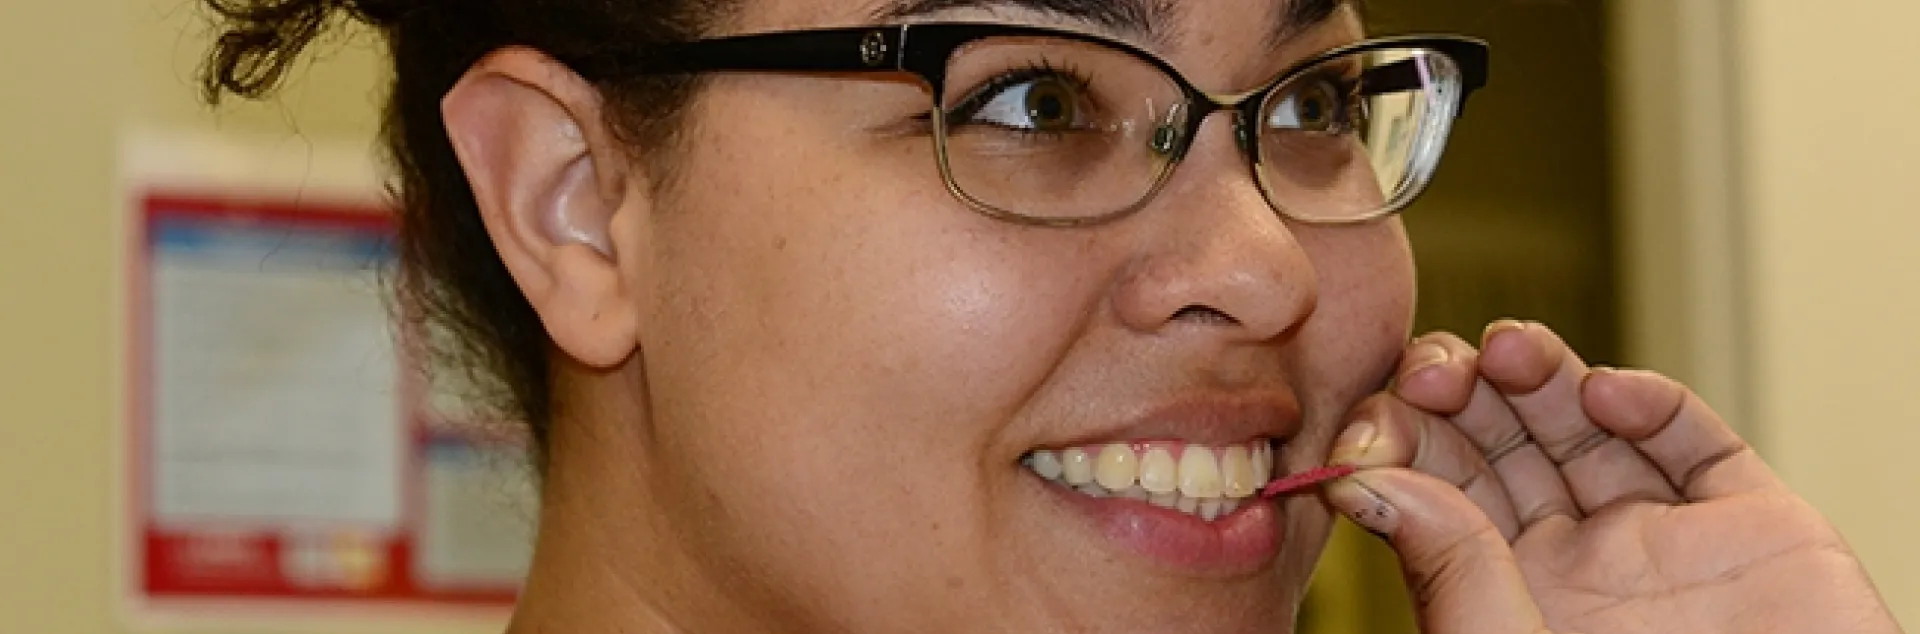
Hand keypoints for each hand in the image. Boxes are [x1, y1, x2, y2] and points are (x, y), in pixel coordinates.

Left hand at [1322, 321, 1903, 633]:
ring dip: (1542, 376)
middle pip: (1508, 448)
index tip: (1375, 418)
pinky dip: (1652, 405)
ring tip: (1505, 349)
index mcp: (1508, 598)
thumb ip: (1451, 572)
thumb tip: (1364, 480)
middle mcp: (1579, 565)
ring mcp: (1663, 540)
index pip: (1441, 494)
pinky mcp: (1753, 527)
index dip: (1406, 444)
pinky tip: (1606, 392)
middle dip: (1465, 394)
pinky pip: (1695, 445)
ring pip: (1589, 430)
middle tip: (1432, 364)